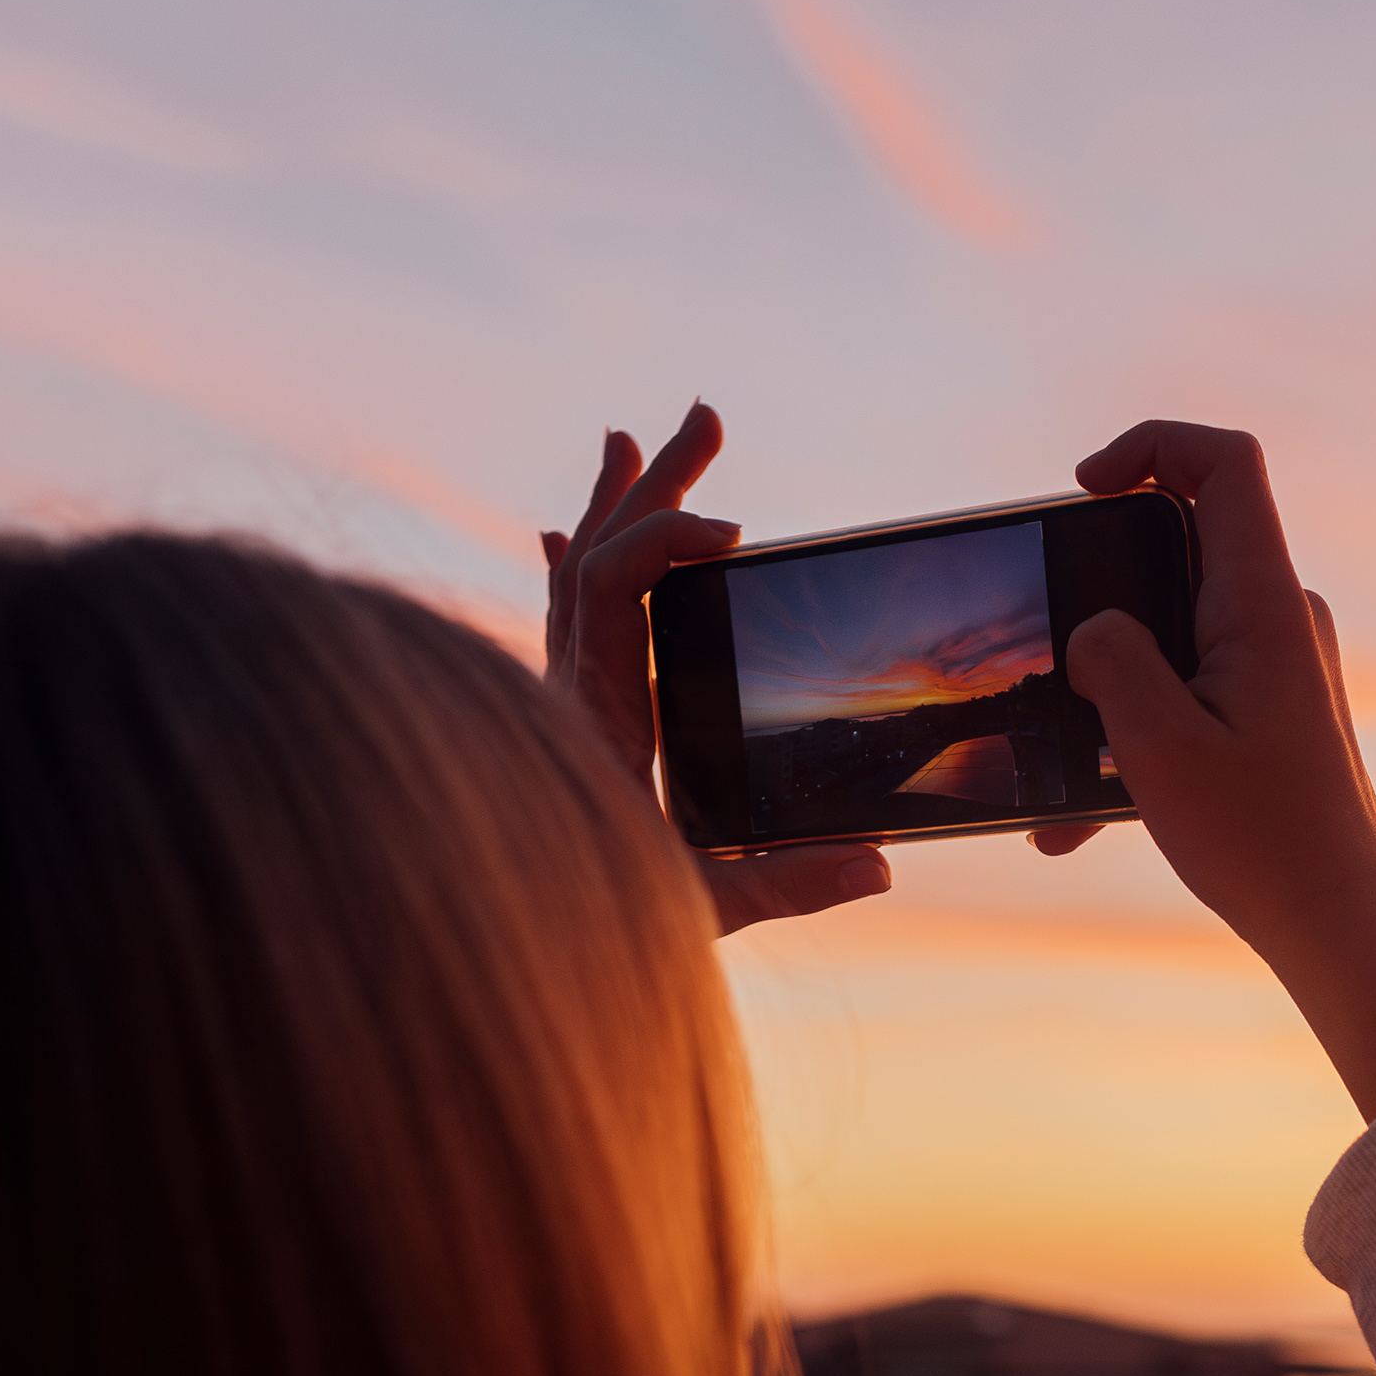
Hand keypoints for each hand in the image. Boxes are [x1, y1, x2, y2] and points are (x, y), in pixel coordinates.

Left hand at [543, 405, 892, 935]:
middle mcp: (562, 700)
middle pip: (594, 558)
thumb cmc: (585, 934)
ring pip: (571, 582)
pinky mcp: (557, 726)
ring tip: (636, 444)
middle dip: (655, 488)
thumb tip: (878, 863)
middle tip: (704, 421)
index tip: (737, 533)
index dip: (667, 541)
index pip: (612, 589)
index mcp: (590, 722)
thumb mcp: (699, 912)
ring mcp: (555, 707)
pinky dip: (571, 571)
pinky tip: (563, 537)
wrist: (498, 954)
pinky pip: (556, 626)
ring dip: (613, 512)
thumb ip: (786, 885)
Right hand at [1062, 422, 1375, 1119]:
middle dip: (1102, 591)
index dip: (1152, 445)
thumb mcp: (1157, 746)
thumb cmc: (1261, 840)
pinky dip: (1138, 729)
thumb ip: (1113, 660)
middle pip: (1182, 543)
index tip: (1088, 487)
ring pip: (1174, 630)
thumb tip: (1093, 630)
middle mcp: (1283, 618)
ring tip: (1061, 765)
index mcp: (1266, 606)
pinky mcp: (1271, 708)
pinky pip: (1190, 685)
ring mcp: (1281, 662)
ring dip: (1111, 685)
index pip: (1224, 465)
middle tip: (1050, 648)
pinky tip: (1089, 815)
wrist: (1336, 921)